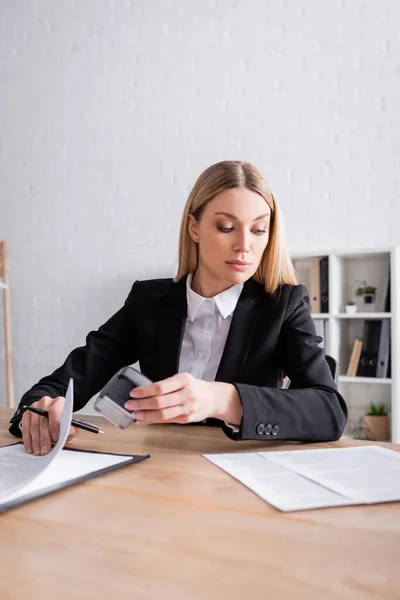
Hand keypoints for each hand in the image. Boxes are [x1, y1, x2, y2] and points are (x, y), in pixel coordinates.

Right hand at [21, 396, 77, 455]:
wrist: (51, 413)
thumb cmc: (62, 420)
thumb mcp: (70, 423)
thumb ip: (70, 429)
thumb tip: (66, 436)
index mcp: (59, 402)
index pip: (55, 411)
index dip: (54, 425)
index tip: (55, 438)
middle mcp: (46, 402)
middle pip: (43, 421)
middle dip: (44, 438)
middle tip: (45, 450)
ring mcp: (34, 407)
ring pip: (33, 426)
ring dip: (35, 441)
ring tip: (38, 452)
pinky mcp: (27, 414)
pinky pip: (25, 428)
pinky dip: (28, 439)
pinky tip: (30, 448)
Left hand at [124, 372, 241, 425]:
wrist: (214, 398)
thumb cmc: (195, 387)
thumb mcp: (183, 379)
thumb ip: (167, 385)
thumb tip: (144, 393)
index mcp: (183, 380)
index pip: (160, 387)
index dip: (144, 391)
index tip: (133, 393)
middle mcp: (186, 394)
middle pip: (159, 402)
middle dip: (141, 404)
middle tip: (129, 404)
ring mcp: (187, 408)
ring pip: (162, 414)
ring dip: (145, 415)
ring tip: (134, 414)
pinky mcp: (186, 419)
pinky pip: (166, 421)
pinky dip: (152, 421)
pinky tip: (144, 420)